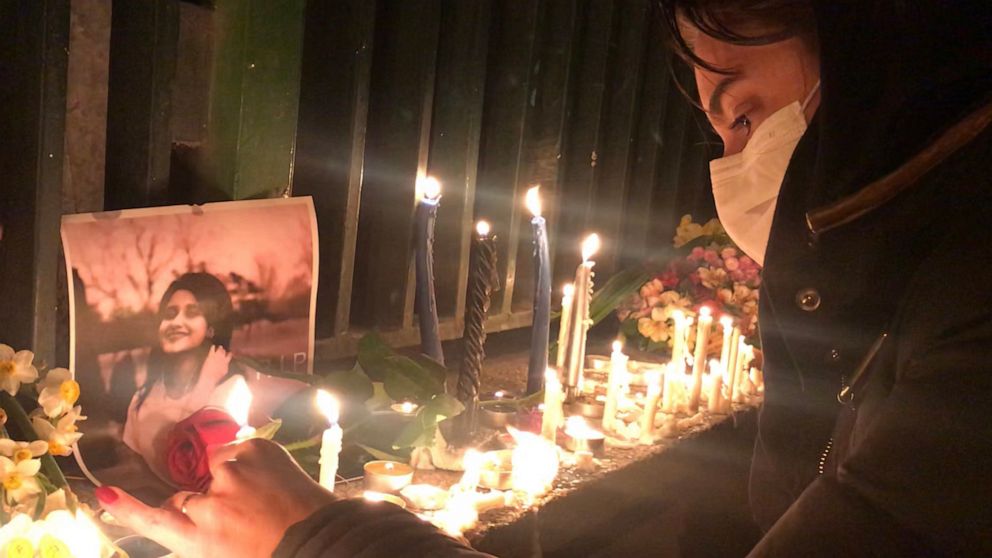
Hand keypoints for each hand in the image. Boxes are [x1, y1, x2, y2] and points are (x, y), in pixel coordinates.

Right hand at [97, 438, 335, 557]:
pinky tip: (269, 481)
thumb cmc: (272, 552)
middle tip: (240, 518)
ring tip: (262, 498)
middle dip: (203, 504)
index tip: (104, 494)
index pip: (155, 520)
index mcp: (200, 540)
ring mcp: (232, 472)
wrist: (321, 539)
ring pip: (214, 468)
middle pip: (186, 497)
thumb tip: (189, 510)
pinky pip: (238, 450)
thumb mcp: (223, 551)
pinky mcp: (254, 449)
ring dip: (230, 479)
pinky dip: (248, 462)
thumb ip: (202, 532)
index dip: (126, 508)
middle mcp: (210, 504)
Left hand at [198, 345, 231, 387]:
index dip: (229, 354)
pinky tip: (213, 346)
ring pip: (219, 350)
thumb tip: (226, 364)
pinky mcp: (211, 356)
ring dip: (220, 348)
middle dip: (224, 351)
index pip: (229, 356)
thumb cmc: (217, 377)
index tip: (230, 353)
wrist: (209, 377)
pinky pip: (212, 350)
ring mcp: (217, 356)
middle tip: (223, 349)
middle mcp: (222, 358)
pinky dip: (213, 347)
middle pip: (224, 352)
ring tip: (220, 347)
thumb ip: (225, 366)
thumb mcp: (224, 372)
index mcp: (226, 362)